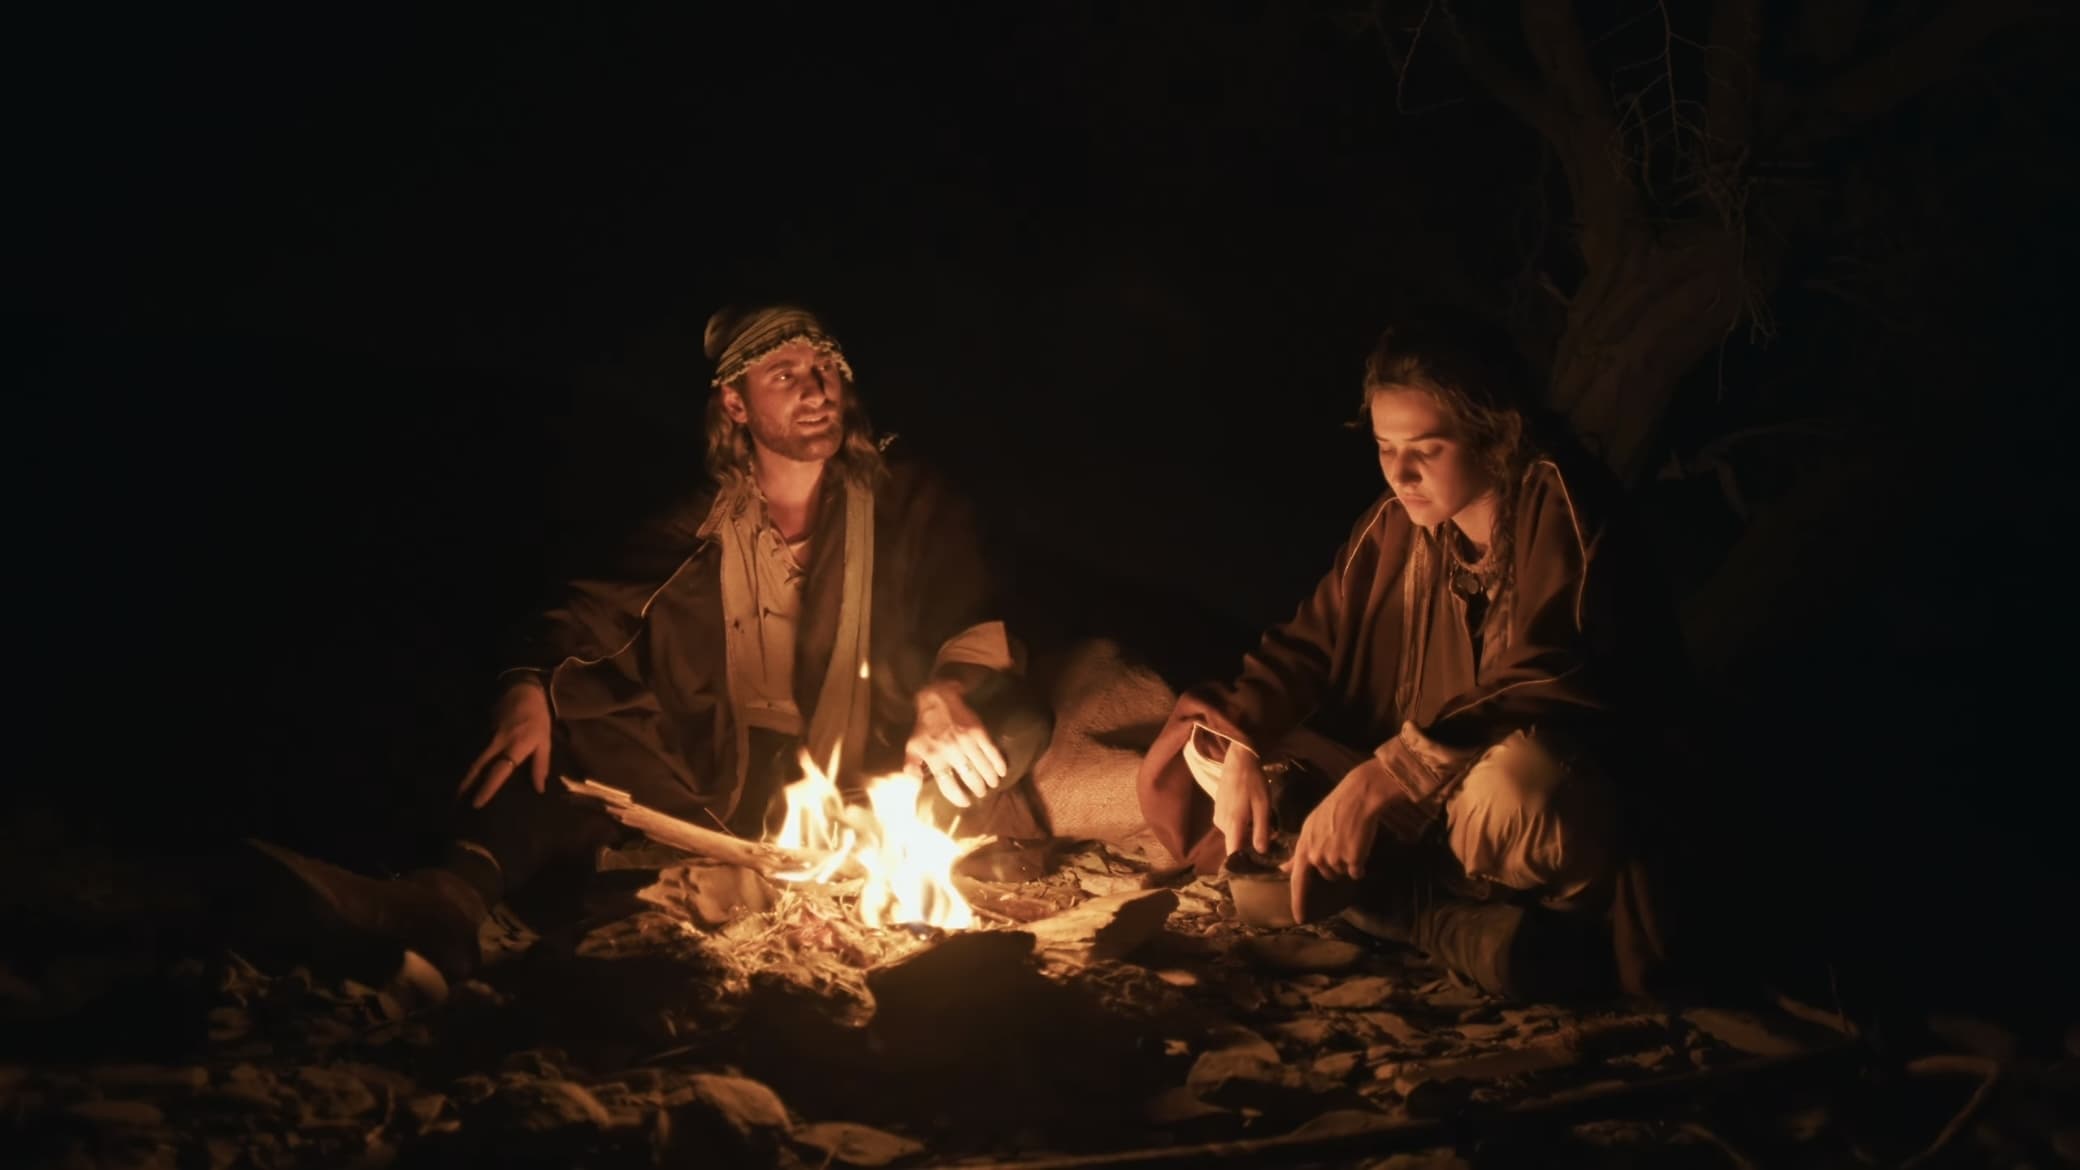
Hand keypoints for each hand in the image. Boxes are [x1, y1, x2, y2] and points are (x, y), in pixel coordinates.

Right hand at [459, 680, 552, 807]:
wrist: (522, 690)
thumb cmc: (537, 717)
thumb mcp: (545, 740)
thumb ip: (541, 764)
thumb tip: (539, 788)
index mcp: (515, 746)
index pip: (499, 770)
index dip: (488, 787)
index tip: (477, 802)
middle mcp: (497, 743)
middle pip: (478, 767)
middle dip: (466, 785)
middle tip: (457, 803)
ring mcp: (487, 736)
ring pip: (473, 759)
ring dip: (465, 776)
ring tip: (456, 794)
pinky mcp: (482, 731)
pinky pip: (475, 751)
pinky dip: (469, 765)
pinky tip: (465, 776)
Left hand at [905, 681, 1007, 807]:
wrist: (938, 699)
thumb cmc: (924, 727)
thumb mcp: (912, 745)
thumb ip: (911, 765)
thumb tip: (915, 783)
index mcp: (934, 756)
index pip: (948, 783)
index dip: (958, 796)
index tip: (965, 802)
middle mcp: (951, 751)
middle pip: (969, 777)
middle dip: (978, 788)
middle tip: (982, 793)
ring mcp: (967, 741)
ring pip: (982, 766)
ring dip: (990, 779)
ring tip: (993, 785)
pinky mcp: (979, 731)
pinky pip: (991, 751)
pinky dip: (998, 763)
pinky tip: (1002, 771)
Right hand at [1212, 743, 1271, 857]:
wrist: (1238, 761)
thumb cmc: (1253, 783)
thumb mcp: (1263, 807)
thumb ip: (1261, 830)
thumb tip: (1261, 852)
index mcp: (1232, 825)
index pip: (1232, 854)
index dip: (1243, 862)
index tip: (1257, 865)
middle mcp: (1221, 824)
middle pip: (1235, 844)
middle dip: (1250, 844)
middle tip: (1268, 837)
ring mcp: (1217, 816)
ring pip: (1234, 833)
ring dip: (1246, 832)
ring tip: (1262, 822)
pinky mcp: (1218, 810)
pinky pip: (1230, 824)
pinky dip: (1240, 824)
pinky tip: (1251, 813)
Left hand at [1287, 756, 1394, 922]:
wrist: (1358, 797)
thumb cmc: (1334, 810)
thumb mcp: (1309, 828)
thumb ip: (1298, 852)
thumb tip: (1283, 869)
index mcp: (1304, 846)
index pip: (1297, 880)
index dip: (1298, 901)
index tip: (1298, 918)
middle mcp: (1316, 855)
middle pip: (1325, 875)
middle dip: (1333, 864)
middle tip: (1340, 841)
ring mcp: (1334, 858)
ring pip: (1341, 872)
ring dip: (1346, 862)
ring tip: (1349, 839)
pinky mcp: (1353, 859)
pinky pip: (1356, 872)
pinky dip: (1359, 863)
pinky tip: (1360, 845)